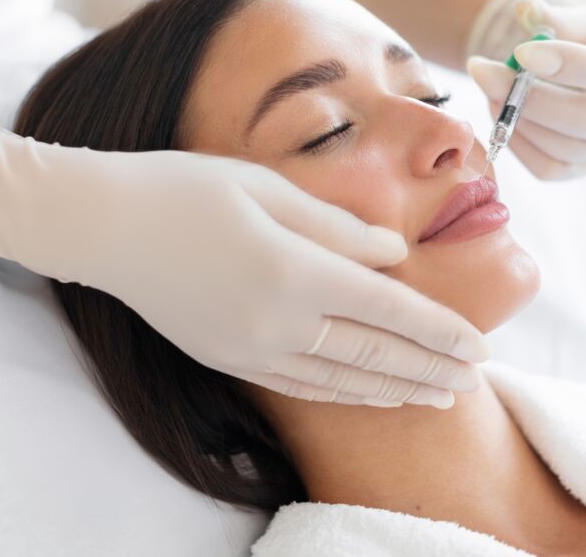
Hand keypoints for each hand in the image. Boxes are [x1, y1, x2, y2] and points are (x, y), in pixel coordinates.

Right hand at [0, 109, 487, 407]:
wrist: (104, 227)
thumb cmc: (186, 188)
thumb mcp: (268, 188)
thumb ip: (339, 227)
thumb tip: (396, 254)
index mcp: (295, 271)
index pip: (390, 310)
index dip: (441, 332)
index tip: (481, 347)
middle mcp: (278, 321)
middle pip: (376, 354)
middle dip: (432, 369)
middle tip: (476, 379)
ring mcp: (252, 348)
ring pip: (344, 380)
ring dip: (398, 390)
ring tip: (440, 397)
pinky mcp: (230, 358)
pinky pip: (303, 386)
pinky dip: (347, 394)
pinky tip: (374, 395)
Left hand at [467, 0, 585, 179]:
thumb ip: (559, 18)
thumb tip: (525, 9)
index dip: (570, 64)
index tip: (522, 51)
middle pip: (585, 121)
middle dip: (528, 97)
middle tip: (482, 70)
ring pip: (561, 147)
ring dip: (516, 117)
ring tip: (488, 84)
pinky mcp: (585, 172)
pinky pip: (547, 168)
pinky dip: (517, 140)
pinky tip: (499, 110)